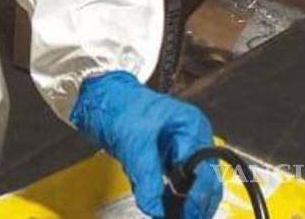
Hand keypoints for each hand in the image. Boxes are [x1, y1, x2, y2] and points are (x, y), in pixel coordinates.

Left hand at [70, 72, 222, 218]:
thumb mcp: (134, 143)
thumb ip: (146, 177)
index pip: (204, 172)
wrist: (100, 97)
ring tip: (166, 210)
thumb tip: (155, 207)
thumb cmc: (119, 106)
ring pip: (189, 186)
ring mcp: (180, 148)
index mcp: (192, 128)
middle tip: (179, 216)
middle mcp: (192, 138)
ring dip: (177, 200)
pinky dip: (162, 193)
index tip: (184, 214)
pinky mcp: (165, 157)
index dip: (196, 198)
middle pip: (204, 182)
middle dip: (191, 204)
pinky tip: (154, 200)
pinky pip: (170, 183)